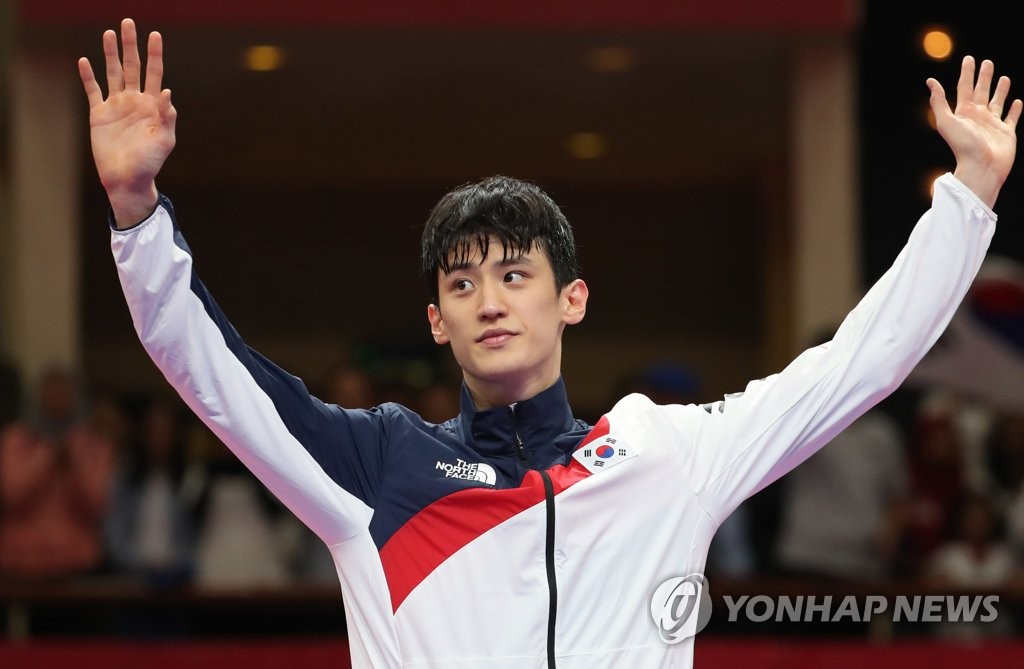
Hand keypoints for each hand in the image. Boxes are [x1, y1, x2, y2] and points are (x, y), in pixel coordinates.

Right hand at [79, 18, 176, 227]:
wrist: (127, 178)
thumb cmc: (150, 162)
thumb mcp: (164, 140)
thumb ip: (167, 117)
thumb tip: (167, 92)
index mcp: (152, 105)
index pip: (154, 73)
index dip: (155, 54)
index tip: (155, 35)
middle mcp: (134, 101)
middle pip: (133, 67)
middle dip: (130, 45)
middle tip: (128, 23)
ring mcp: (116, 106)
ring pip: (113, 73)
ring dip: (110, 54)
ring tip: (109, 34)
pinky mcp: (99, 114)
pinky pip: (93, 91)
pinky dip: (88, 76)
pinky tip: (85, 61)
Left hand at [928, 56, 1021, 207]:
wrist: (981, 167)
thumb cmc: (963, 146)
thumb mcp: (946, 121)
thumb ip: (939, 102)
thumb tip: (930, 81)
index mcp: (963, 112)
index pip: (964, 87)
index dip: (967, 72)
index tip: (969, 59)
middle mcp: (977, 116)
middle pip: (981, 91)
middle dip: (984, 77)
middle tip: (987, 62)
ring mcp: (992, 124)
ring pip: (997, 102)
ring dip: (1000, 90)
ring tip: (1004, 78)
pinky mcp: (1006, 133)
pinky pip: (1011, 118)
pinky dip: (1015, 110)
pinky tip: (1017, 101)